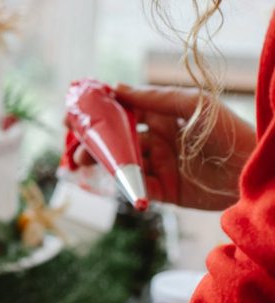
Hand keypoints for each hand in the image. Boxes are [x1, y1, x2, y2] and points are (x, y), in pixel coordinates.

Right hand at [74, 84, 254, 210]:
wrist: (251, 170)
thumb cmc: (228, 131)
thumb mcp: (192, 105)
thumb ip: (154, 98)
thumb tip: (115, 87)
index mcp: (165, 116)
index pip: (127, 112)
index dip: (102, 112)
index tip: (78, 111)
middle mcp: (160, 140)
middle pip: (118, 140)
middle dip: (95, 141)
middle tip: (73, 141)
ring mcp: (161, 166)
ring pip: (122, 164)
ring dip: (101, 162)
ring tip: (82, 162)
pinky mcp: (164, 191)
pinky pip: (137, 188)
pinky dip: (124, 186)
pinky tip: (112, 181)